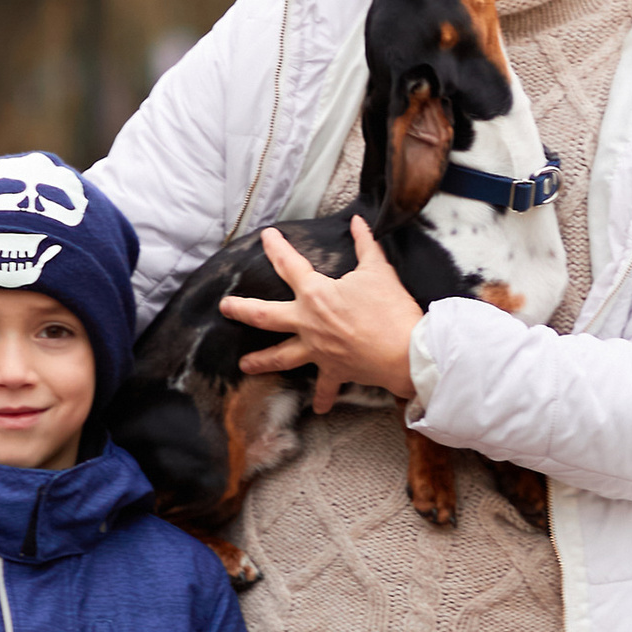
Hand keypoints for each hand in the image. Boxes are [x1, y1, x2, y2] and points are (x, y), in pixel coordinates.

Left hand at [221, 218, 424, 407]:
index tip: (266, 236)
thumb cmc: (391, 309)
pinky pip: (324, 388)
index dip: (276, 247)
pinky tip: (317, 409)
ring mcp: (317, 350)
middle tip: (225, 307)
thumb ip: (365, 244)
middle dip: (241, 310)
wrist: (406, 351)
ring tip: (245, 366)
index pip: (289, 264)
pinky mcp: (334, 370)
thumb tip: (358, 222)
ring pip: (281, 356)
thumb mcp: (378, 270)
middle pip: (264, 316)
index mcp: (316, 295)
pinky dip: (322, 399)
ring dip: (261, 361)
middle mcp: (308, 323)